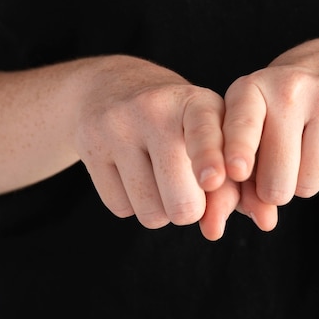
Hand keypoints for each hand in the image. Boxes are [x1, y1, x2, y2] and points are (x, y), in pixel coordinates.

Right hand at [73, 55, 236, 239]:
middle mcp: (155, 108)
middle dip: (190, 209)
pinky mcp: (89, 146)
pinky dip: (132, 204)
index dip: (209, 159)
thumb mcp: (213, 140)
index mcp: (197, 102)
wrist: (115, 87)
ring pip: (151, 212)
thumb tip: (213, 231)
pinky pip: (121, 208)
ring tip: (157, 175)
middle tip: (186, 187)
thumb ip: (229, 185)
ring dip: (161, 210)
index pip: (204, 133)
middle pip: (182, 199)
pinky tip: (131, 172)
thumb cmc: (182, 126)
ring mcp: (117, 126)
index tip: (213, 179)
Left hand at [222, 37, 318, 205]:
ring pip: (307, 185)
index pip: (242, 126)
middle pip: (276, 179)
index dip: (237, 151)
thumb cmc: (281, 106)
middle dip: (274, 189)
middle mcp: (290, 88)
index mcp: (251, 87)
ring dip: (303, 180)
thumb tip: (264, 219)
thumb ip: (240, 167)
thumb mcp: (251, 119)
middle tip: (279, 164)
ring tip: (305, 145)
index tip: (236, 170)